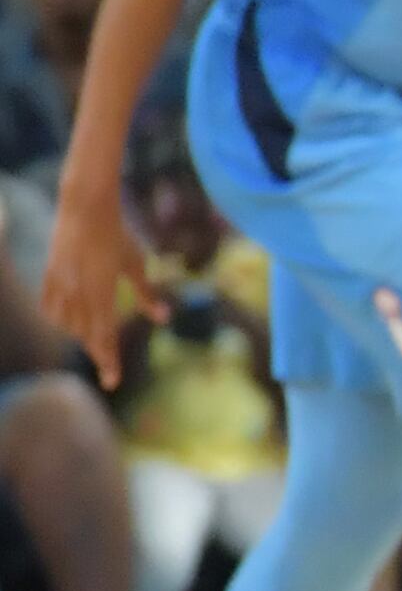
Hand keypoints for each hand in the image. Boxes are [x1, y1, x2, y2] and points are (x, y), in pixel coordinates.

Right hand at [40, 181, 149, 388]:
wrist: (85, 208)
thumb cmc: (117, 234)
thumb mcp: (137, 263)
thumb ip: (147, 293)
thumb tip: (163, 318)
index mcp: (102, 294)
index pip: (106, 337)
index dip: (109, 360)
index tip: (112, 381)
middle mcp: (78, 295)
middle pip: (86, 335)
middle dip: (99, 351)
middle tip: (109, 365)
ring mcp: (60, 286)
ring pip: (67, 324)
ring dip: (80, 335)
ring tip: (94, 341)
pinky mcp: (49, 276)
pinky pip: (49, 307)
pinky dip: (59, 319)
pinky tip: (67, 322)